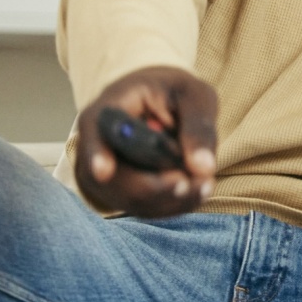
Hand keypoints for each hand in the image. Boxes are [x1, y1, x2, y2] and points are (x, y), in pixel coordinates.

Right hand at [75, 66, 218, 217]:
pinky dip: (172, 204)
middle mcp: (96, 145)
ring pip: (131, 199)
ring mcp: (102, 175)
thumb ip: (199, 126)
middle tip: (198, 182)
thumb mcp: (193, 96)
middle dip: (157, 186)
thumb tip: (203, 168)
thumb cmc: (174, 93)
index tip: (104, 172)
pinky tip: (197, 191)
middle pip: (114, 177)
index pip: (96, 132)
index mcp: (108, 110)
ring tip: (205, 183)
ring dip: (171, 198)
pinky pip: (142, 208)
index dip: (98, 153)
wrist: (160, 102)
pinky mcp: (118, 194)